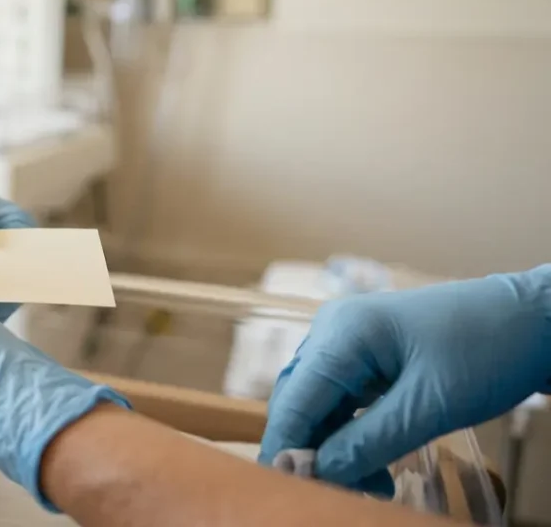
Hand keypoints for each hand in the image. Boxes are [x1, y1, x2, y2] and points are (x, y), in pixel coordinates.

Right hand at [259, 265, 550, 494]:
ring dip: (335, 449)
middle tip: (339, 493)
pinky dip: (353, 436)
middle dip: (312, 451)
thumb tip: (316, 472)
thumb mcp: (429, 406)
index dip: (287, 447)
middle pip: (299, 402)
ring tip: (373, 486)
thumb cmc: (488, 351)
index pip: (294, 399)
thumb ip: (368, 442)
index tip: (292, 489)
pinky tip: (376, 466)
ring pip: (320, 406)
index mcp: (342, 333)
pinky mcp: (367, 357)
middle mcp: (334, 333)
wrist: (533, 320)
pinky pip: (343, 402)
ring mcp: (348, 342)